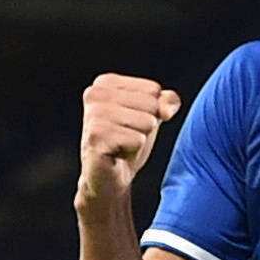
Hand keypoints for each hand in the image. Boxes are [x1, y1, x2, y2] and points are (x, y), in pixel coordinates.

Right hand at [76, 73, 180, 214]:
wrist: (110, 177)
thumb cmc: (129, 143)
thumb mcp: (152, 116)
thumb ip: (166, 102)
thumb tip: (167, 109)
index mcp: (105, 83)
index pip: (153, 89)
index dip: (152, 111)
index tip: (132, 123)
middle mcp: (95, 94)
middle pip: (151, 104)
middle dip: (146, 126)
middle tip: (127, 137)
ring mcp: (93, 114)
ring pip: (146, 122)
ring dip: (139, 139)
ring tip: (122, 145)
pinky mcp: (96, 136)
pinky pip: (137, 140)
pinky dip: (133, 151)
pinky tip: (117, 154)